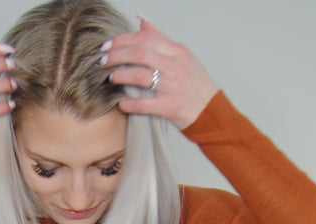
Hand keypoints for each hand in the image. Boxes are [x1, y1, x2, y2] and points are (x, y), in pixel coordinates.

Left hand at [101, 18, 217, 130]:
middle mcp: (175, 66)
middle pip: (139, 53)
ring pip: (139, 75)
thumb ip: (160, 39)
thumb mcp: (182, 56)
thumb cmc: (195, 84)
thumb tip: (141, 21)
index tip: (108, 45)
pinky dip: (129, 103)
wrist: (212, 111)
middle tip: (103, 61)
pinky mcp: (169, 107)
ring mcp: (172, 87)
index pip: (145, 38)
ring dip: (120, 75)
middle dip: (116, 55)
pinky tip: (121, 103)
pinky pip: (144, 104)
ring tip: (111, 77)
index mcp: (177, 52)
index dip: (123, 40)